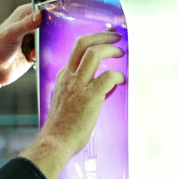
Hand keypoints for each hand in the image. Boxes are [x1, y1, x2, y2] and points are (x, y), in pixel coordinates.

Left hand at [0, 4, 41, 108]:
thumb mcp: (12, 32)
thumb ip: (27, 24)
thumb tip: (40, 15)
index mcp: (24, 16)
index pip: (42, 10)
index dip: (50, 14)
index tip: (56, 21)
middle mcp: (29, 26)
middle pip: (48, 26)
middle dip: (49, 33)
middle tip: (44, 39)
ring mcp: (31, 40)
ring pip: (48, 40)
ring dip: (45, 46)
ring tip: (33, 51)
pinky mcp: (33, 54)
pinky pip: (44, 52)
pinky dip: (42, 55)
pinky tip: (32, 58)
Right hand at [22, 30, 125, 178]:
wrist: (55, 143)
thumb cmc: (62, 128)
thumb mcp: (68, 102)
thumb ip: (83, 91)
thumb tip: (106, 87)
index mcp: (63, 78)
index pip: (77, 52)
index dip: (94, 42)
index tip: (106, 40)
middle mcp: (69, 77)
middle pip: (83, 43)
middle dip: (102, 35)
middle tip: (116, 36)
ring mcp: (78, 85)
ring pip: (94, 52)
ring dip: (111, 49)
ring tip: (121, 53)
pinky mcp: (90, 96)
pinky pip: (109, 76)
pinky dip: (118, 76)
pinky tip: (122, 82)